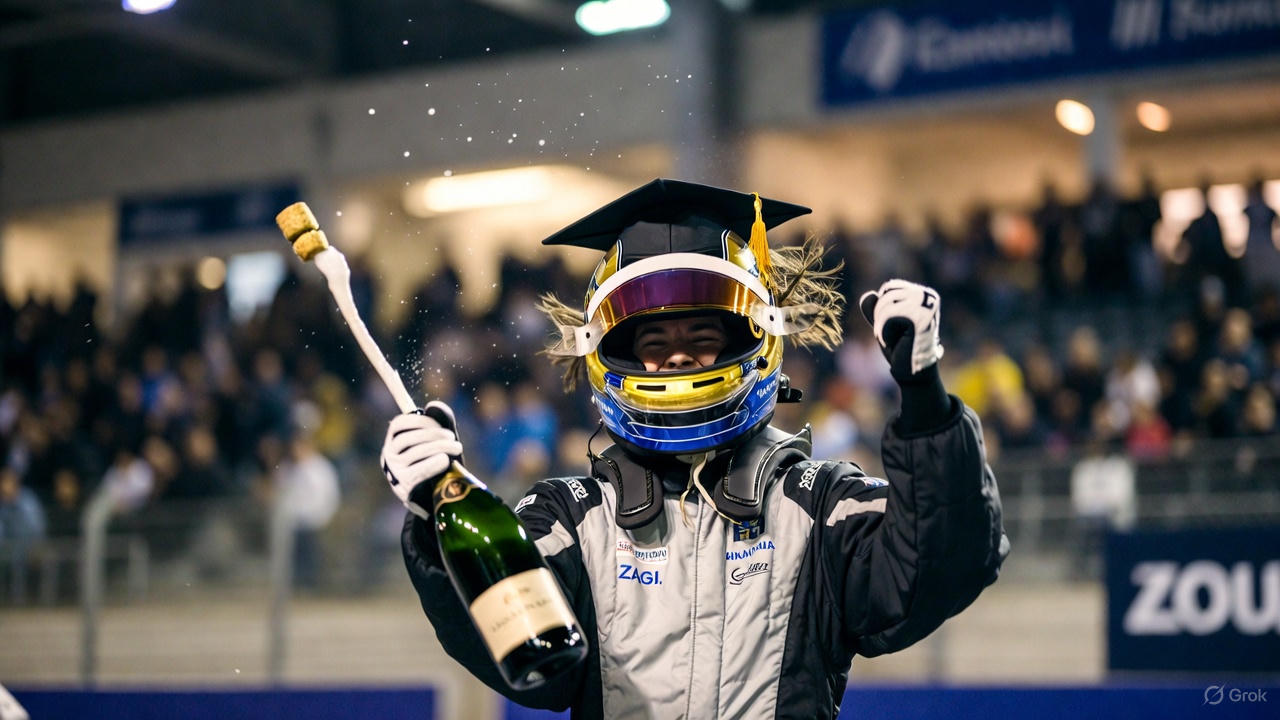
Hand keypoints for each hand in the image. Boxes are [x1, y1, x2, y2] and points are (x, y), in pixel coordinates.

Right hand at [381, 400, 463, 518]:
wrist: (435, 498)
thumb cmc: (437, 464)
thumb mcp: (439, 442)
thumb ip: (440, 422)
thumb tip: (434, 405)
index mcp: (395, 441)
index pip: (399, 424)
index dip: (420, 421)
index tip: (439, 425)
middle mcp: (389, 455)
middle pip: (409, 439)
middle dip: (434, 435)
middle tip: (453, 439)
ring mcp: (395, 472)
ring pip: (415, 453)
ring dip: (439, 447)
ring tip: (456, 448)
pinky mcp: (404, 486)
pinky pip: (419, 470)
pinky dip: (434, 463)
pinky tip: (445, 461)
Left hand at [858, 279, 943, 380]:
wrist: (911, 371)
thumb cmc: (901, 347)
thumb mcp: (885, 323)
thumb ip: (876, 309)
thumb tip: (869, 295)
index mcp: (924, 294)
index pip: (890, 288)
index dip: (883, 308)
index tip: (894, 326)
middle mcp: (928, 296)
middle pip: (887, 294)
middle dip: (881, 315)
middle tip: (892, 334)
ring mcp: (926, 306)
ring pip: (886, 305)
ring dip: (882, 326)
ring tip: (894, 339)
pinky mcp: (920, 319)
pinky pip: (888, 316)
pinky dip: (884, 331)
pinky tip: (896, 343)